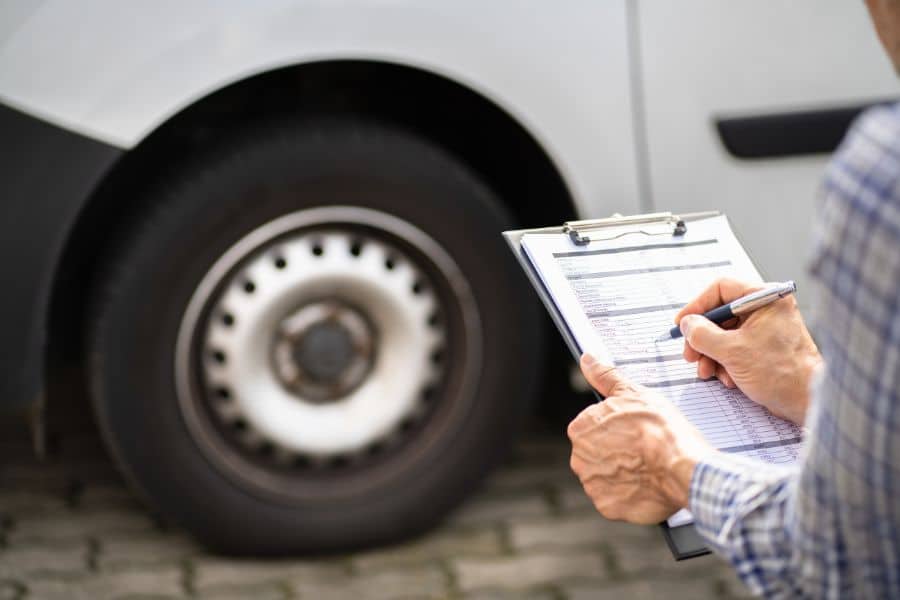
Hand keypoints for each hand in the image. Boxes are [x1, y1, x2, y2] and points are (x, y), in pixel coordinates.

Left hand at [568, 354, 714, 523]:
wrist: (684, 468)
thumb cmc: (661, 429)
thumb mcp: (633, 392)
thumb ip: (605, 376)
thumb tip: (587, 359)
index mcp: (581, 428)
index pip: (593, 427)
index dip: (616, 428)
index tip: (633, 431)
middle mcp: (579, 457)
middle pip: (597, 453)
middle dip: (617, 452)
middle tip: (642, 450)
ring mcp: (592, 484)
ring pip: (606, 476)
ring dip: (623, 473)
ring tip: (647, 467)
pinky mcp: (607, 506)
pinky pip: (615, 499)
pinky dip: (629, 494)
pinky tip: (646, 484)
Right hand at [675, 278, 821, 424]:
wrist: (807, 401)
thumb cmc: (781, 372)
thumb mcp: (731, 351)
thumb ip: (702, 334)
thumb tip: (687, 324)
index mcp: (765, 298)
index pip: (721, 289)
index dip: (697, 306)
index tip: (682, 323)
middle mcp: (766, 309)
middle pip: (720, 315)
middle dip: (702, 338)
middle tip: (690, 354)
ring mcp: (765, 329)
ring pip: (724, 334)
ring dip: (710, 355)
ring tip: (707, 372)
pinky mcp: (764, 348)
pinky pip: (734, 348)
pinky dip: (724, 363)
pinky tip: (726, 378)